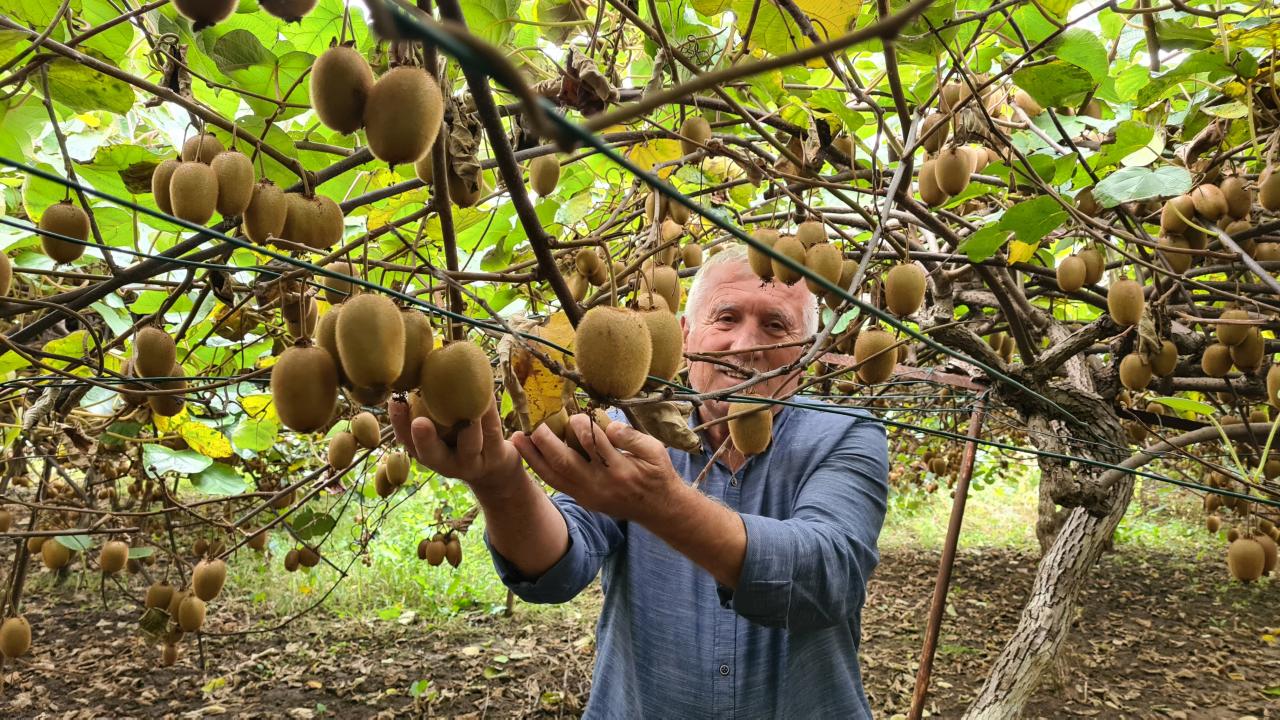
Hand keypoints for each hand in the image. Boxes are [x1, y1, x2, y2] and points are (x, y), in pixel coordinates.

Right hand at [387, 396, 524, 497]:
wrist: (497, 472)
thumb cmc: (463, 442)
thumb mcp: (445, 432)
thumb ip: (429, 409)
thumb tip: (415, 370)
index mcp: (429, 455)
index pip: (407, 443)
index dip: (399, 425)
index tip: (394, 403)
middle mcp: (448, 464)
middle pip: (432, 455)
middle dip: (425, 439)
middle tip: (418, 422)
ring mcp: (474, 462)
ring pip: (470, 443)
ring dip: (468, 419)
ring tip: (465, 394)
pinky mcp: (498, 455)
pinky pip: (493, 431)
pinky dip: (490, 411)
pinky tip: (487, 391)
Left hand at [510, 413, 685, 524]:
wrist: (659, 510)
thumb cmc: (657, 474)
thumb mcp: (655, 451)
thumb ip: (632, 438)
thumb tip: (610, 426)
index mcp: (621, 470)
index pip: (596, 444)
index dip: (583, 426)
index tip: (577, 412)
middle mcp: (601, 485)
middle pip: (567, 462)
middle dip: (546, 442)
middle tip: (532, 424)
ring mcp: (588, 495)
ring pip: (555, 475)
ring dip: (534, 456)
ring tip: (517, 439)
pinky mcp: (583, 499)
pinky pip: (556, 483)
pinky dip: (540, 468)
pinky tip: (528, 455)